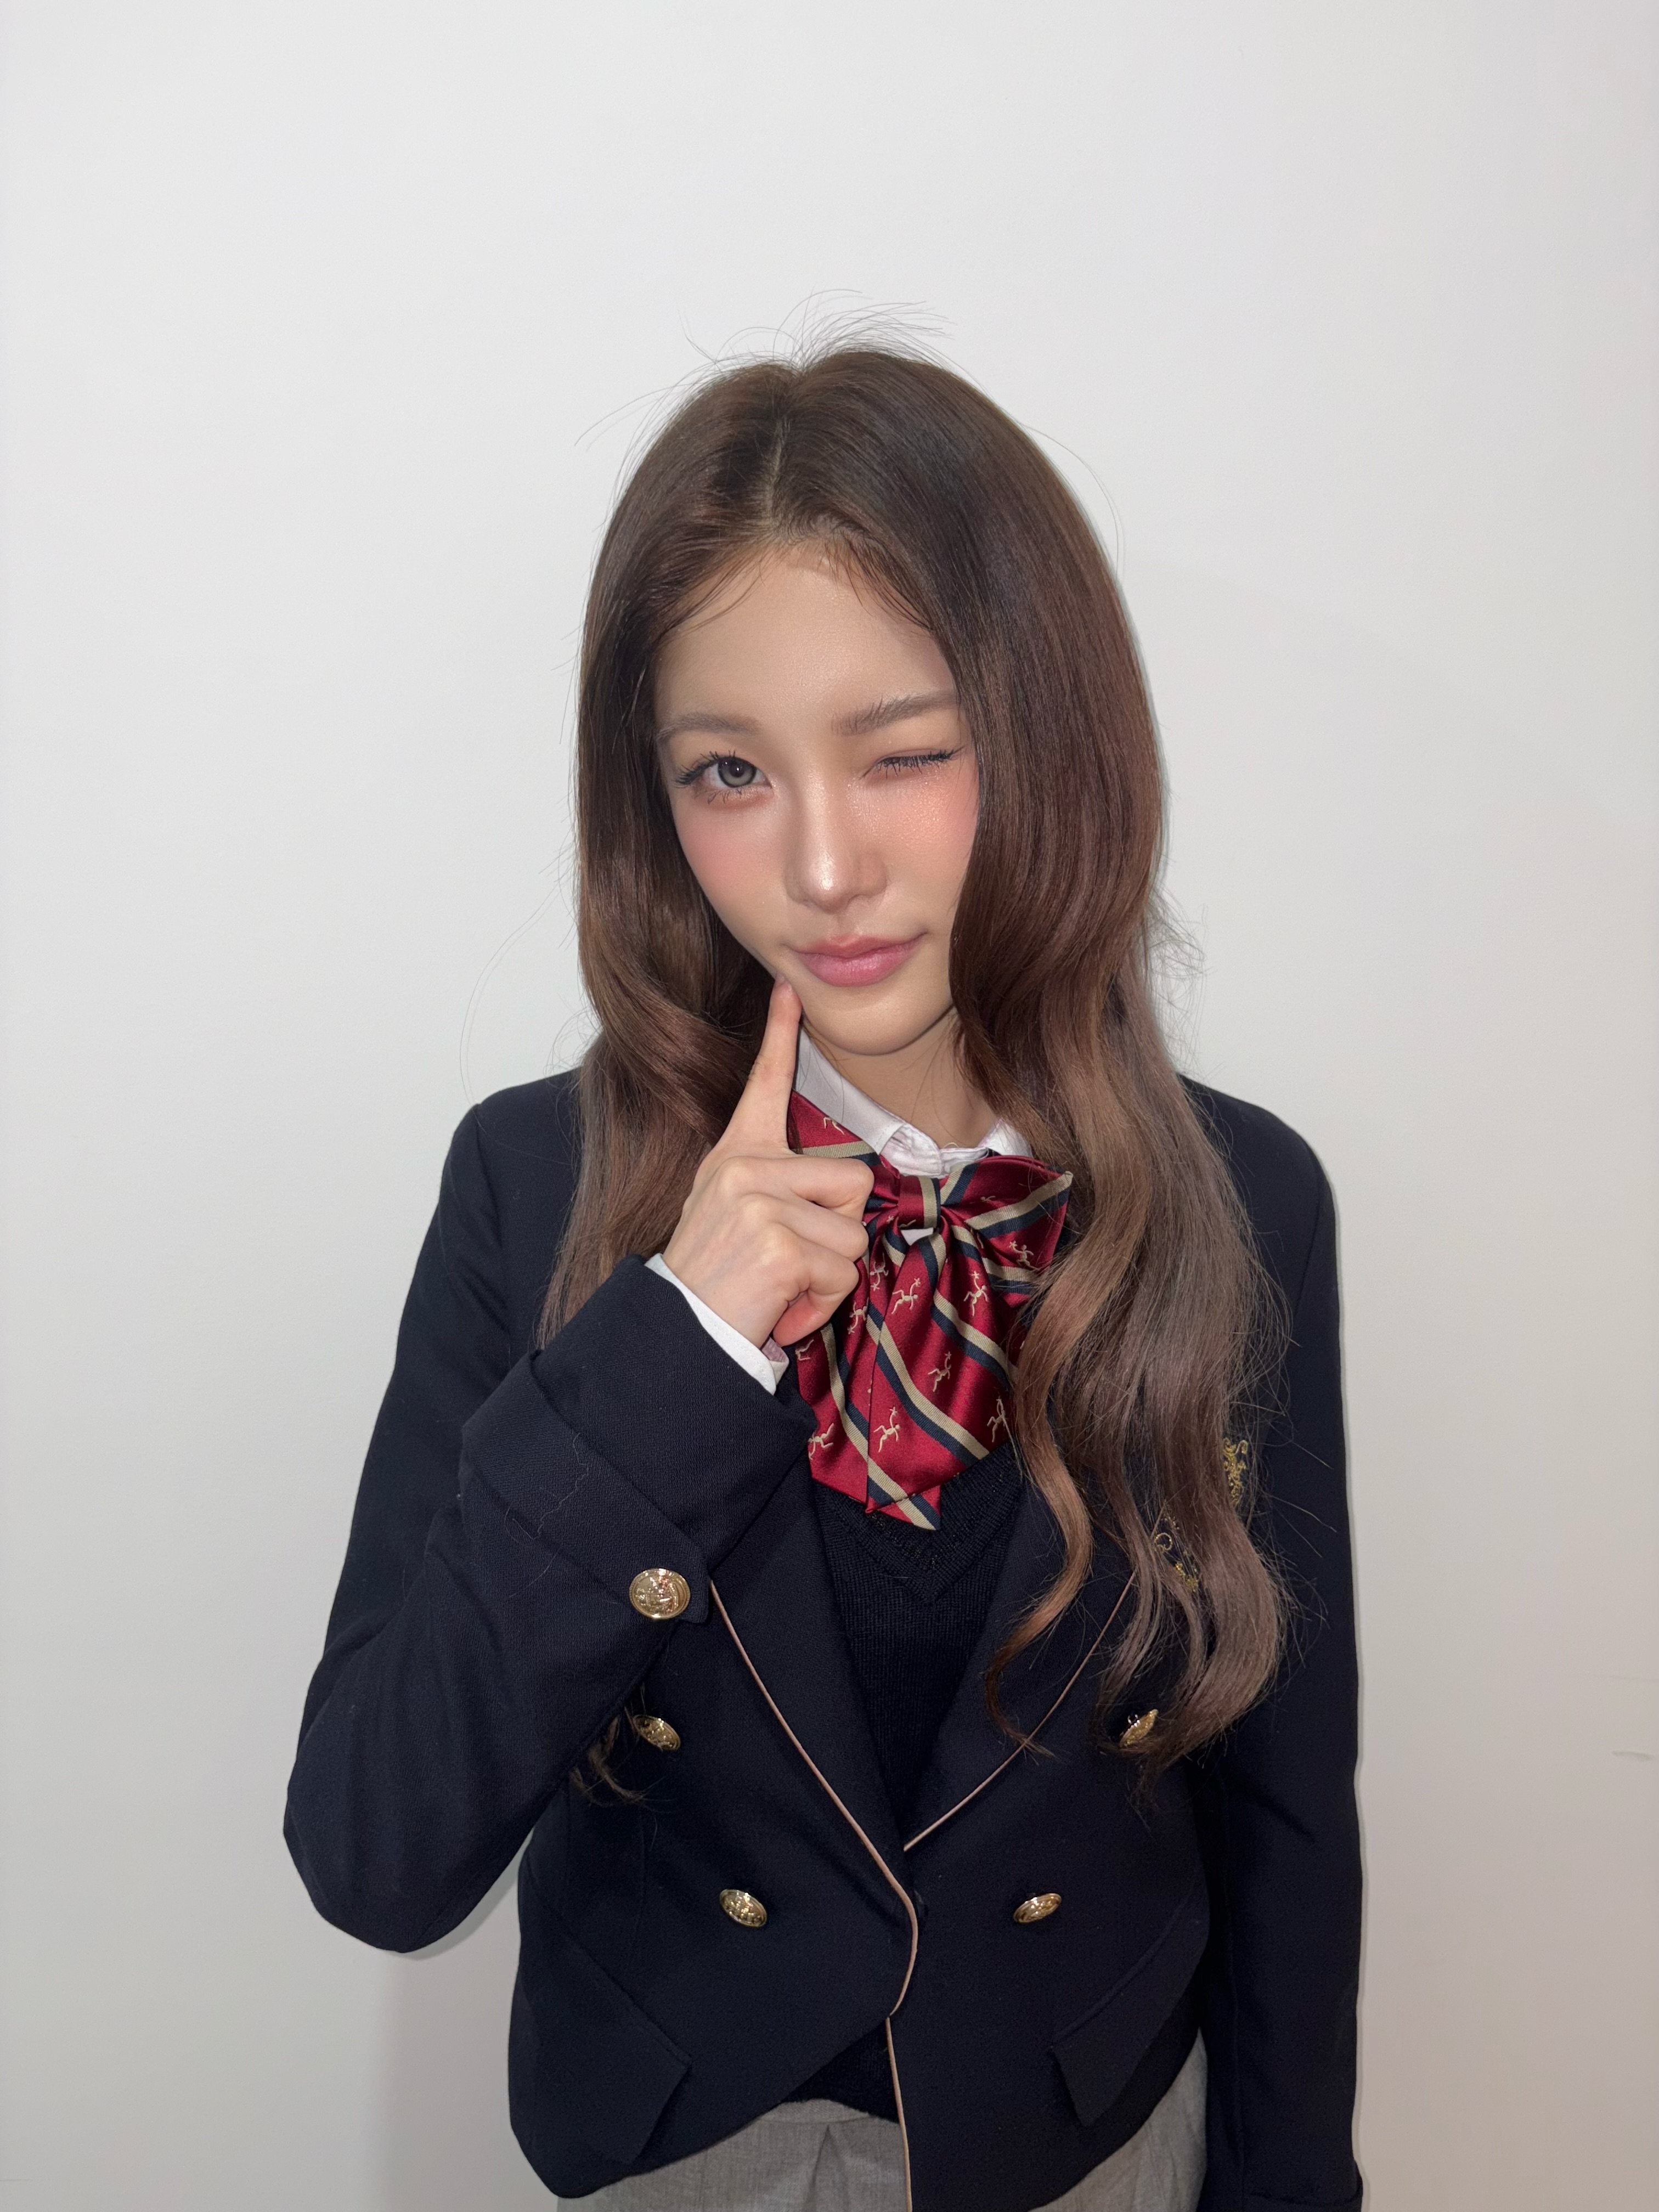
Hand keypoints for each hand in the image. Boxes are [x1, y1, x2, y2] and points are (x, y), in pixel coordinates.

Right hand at [662, 978, 873, 1347]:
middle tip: (787, 1261)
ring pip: (852, 1237)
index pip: (764, 1084)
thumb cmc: (718, 1280)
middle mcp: (745, 1168)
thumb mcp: (737, 1216)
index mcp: (736, 1155)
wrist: (677, 1329)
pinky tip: (777, 1306)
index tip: (789, 989)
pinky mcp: (779, 1242)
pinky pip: (841, 1273)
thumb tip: (842, 1192)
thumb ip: (780, 1190)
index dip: (779, 1034)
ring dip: (828, 1277)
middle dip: (836, 1233)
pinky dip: (819, 1304)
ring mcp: (760, 1202)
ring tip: (779, 1287)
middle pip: (853, 1182)